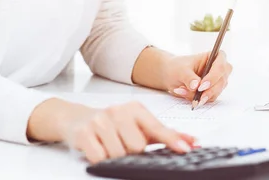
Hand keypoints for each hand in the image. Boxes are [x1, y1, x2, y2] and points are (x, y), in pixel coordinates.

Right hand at [60, 101, 195, 163]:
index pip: (157, 127)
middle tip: (123, 144)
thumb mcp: (139, 125)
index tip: (185, 149)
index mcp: (135, 109)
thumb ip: (165, 134)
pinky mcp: (84, 133)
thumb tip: (192, 142)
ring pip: (119, 153)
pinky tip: (98, 148)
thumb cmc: (113, 123)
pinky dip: (101, 159)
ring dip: (116, 156)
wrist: (77, 118)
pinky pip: (100, 157)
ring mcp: (100, 122)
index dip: (172, 140)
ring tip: (110, 146)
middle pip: (137, 146)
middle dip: (132, 152)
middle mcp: (118, 112)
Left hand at [163, 51, 232, 107]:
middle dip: (208, 91)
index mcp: (213, 56)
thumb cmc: (178, 67)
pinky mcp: (213, 91)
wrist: (172, 75)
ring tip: (182, 91)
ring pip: (215, 92)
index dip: (213, 77)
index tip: (201, 86)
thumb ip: (189, 77)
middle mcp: (219, 69)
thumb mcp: (181, 70)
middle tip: (196, 98)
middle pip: (221, 81)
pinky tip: (185, 93)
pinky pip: (209, 98)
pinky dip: (197, 99)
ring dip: (199, 96)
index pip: (220, 66)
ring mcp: (217, 81)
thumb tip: (196, 86)